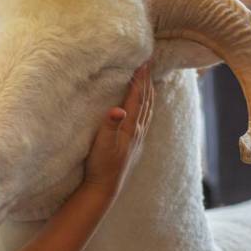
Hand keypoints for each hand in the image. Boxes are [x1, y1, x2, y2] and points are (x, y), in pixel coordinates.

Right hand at [83, 62, 153, 195]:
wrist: (104, 188)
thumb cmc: (100, 165)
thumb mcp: (102, 144)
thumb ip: (110, 126)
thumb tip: (119, 109)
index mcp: (131, 128)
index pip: (137, 98)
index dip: (140, 80)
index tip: (143, 62)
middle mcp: (138, 131)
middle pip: (146, 101)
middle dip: (147, 81)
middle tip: (149, 63)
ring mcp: (138, 138)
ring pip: (148, 110)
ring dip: (149, 93)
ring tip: (149, 80)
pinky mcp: (134, 144)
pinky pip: (145, 119)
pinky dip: (147, 107)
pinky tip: (144, 108)